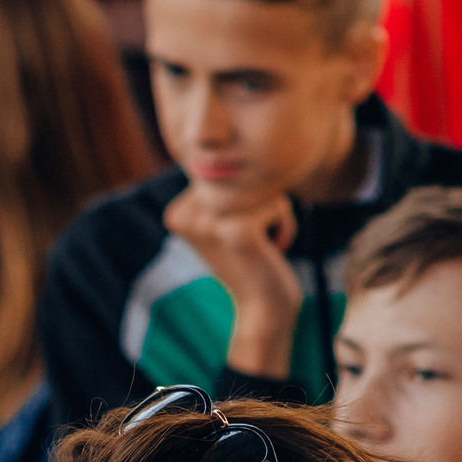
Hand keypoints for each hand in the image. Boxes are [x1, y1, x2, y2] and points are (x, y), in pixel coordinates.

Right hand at [163, 186, 303, 381]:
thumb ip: (220, 189)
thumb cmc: (250, 260)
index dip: (242, 199)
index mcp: (176, 213)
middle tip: (251, 241)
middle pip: (240, 176)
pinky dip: (285, 224)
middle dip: (258, 203)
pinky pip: (276, 203)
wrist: (261, 308)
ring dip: (272, 213)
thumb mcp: (225, 220)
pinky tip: (272, 249)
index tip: (236, 234)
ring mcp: (209, 225)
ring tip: (261, 245)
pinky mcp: (237, 232)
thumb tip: (225, 153)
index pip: (224, 174)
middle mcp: (185, 217)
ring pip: (260, 187)